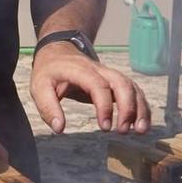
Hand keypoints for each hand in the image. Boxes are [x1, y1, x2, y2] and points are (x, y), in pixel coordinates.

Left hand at [29, 41, 150, 135]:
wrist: (58, 51)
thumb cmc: (49, 71)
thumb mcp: (39, 87)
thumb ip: (48, 107)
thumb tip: (59, 128)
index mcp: (80, 70)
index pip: (99, 85)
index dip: (105, 106)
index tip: (105, 127)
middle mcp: (99, 70)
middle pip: (122, 84)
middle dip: (128, 108)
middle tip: (124, 131)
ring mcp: (109, 75)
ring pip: (132, 87)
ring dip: (140, 108)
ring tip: (140, 130)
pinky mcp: (114, 82)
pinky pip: (134, 91)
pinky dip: (141, 106)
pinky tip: (142, 124)